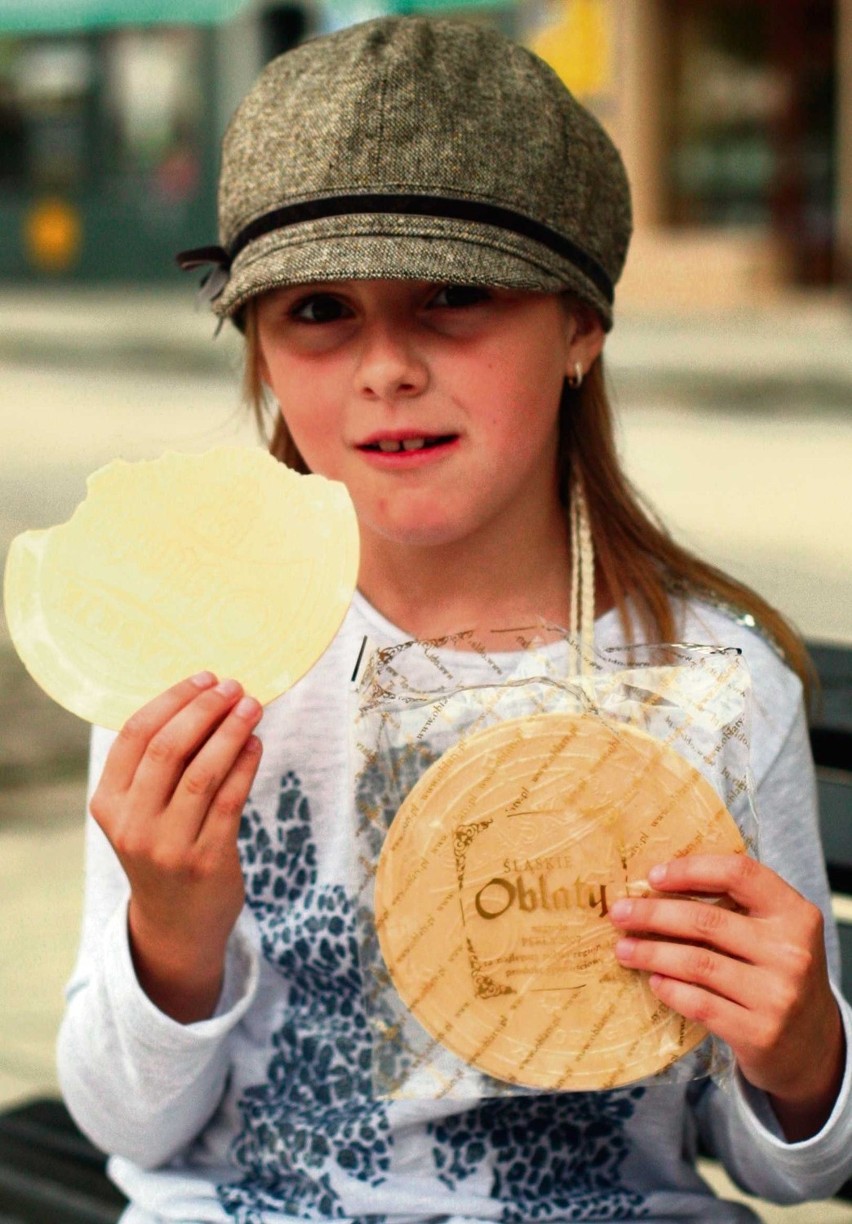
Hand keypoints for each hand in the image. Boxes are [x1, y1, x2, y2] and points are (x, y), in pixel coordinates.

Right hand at [89, 672, 262, 1022]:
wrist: (177, 924)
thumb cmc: (164, 848)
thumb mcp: (141, 811)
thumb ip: (156, 765)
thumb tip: (201, 696)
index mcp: (107, 803)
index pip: (134, 736)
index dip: (172, 700)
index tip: (204, 678)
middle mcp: (131, 824)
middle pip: (168, 749)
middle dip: (204, 709)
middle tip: (234, 686)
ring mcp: (168, 846)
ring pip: (203, 772)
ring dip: (231, 732)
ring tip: (252, 707)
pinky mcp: (206, 860)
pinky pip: (230, 800)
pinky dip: (245, 765)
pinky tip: (257, 743)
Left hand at [610, 854, 844, 1139]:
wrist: (813, 1045)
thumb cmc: (778, 973)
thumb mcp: (774, 932)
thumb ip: (735, 905)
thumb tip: (657, 882)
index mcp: (795, 914)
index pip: (739, 874)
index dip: (691, 870)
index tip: (652, 876)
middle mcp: (791, 952)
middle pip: (706, 921)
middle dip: (653, 915)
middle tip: (619, 913)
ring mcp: (778, 996)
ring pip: (697, 963)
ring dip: (651, 953)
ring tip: (623, 949)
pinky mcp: (760, 1033)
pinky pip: (700, 1003)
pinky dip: (670, 989)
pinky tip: (653, 980)